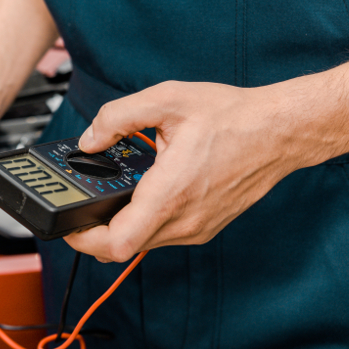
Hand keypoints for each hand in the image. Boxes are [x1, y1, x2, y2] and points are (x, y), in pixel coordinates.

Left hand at [65, 81, 301, 261]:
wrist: (280, 131)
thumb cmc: (233, 117)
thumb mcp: (166, 99)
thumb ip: (118, 117)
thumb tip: (90, 139)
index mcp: (170, 193)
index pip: (116, 244)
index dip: (84, 240)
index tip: (69, 224)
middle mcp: (184, 220)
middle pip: (122, 249)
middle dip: (94, 232)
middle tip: (80, 209)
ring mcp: (196, 228)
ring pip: (143, 243)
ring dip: (120, 226)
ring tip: (111, 195)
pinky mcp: (205, 227)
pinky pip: (162, 235)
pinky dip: (143, 222)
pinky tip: (142, 193)